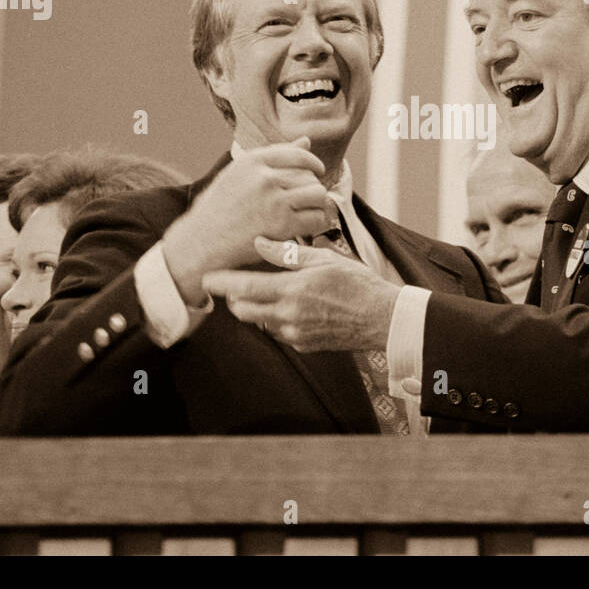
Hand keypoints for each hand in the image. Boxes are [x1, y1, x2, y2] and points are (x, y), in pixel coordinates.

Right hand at [163, 139, 328, 304]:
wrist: (201, 241)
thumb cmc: (218, 208)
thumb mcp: (238, 174)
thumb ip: (272, 157)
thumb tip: (306, 140)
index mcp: (253, 161)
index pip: (298, 154)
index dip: (313, 162)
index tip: (317, 172)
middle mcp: (265, 177)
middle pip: (310, 176)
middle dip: (313, 188)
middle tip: (309, 201)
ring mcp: (274, 201)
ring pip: (318, 194)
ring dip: (318, 205)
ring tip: (311, 212)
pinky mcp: (282, 225)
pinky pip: (316, 218)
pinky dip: (316, 223)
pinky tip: (308, 227)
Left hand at [202, 236, 397, 351]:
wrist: (382, 318)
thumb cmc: (357, 283)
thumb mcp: (323, 259)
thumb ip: (287, 253)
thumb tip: (259, 243)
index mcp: (291, 291)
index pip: (243, 289)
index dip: (220, 284)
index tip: (207, 278)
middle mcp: (288, 316)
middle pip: (243, 310)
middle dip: (234, 298)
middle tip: (235, 283)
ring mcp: (294, 334)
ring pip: (260, 322)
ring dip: (256, 307)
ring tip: (268, 290)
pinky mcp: (303, 345)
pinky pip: (279, 332)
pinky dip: (276, 318)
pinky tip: (293, 305)